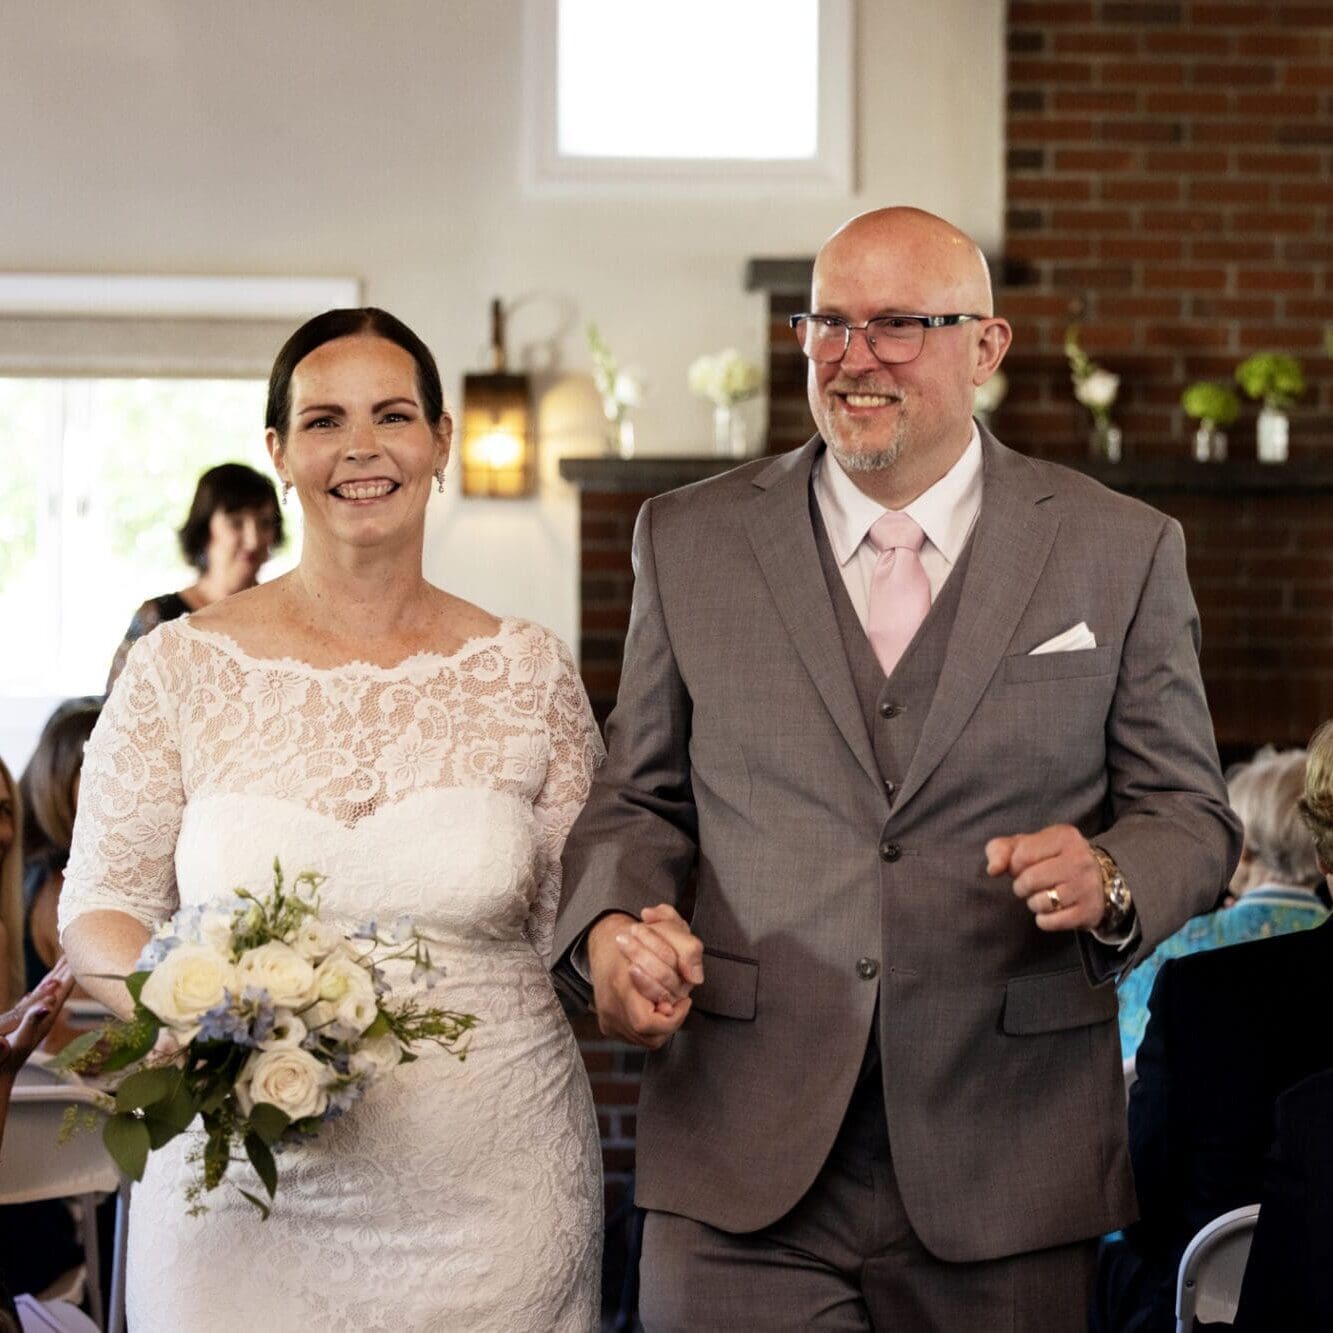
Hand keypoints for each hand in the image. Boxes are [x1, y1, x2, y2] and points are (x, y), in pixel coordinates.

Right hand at [0, 959, 74, 1080]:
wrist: (2, 1074)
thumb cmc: (8, 1060)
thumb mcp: (21, 1039)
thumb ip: (32, 1020)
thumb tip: (48, 1004)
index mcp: (45, 1017)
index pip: (62, 990)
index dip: (70, 973)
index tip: (79, 954)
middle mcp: (44, 1016)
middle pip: (60, 988)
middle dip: (68, 969)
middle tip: (77, 948)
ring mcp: (37, 1019)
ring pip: (50, 992)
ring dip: (57, 975)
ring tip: (65, 960)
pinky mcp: (27, 1022)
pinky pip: (38, 999)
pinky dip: (43, 988)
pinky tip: (46, 985)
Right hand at [587, 910, 701, 1049]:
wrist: (608, 942)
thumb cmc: (640, 937)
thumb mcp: (670, 931)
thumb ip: (688, 949)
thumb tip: (696, 978)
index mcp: (621, 982)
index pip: (646, 1022)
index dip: (672, 1018)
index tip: (684, 1001)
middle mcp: (611, 1005)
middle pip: (648, 1035)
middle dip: (670, 1021)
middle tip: (678, 1004)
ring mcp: (608, 1017)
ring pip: (644, 1039)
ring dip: (662, 1025)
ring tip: (667, 1005)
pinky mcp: (607, 1025)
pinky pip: (634, 1037)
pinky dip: (650, 1027)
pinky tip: (655, 1009)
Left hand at [986, 824, 1104, 931]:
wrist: (1099, 880)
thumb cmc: (1052, 859)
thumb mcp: (1027, 845)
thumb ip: (1000, 849)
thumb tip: (993, 869)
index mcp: (1064, 836)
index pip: (1022, 854)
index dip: (1014, 865)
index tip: (1022, 868)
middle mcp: (1079, 859)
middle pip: (1030, 879)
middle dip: (1021, 886)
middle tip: (1029, 885)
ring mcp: (1087, 886)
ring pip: (1041, 902)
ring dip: (1033, 903)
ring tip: (1043, 896)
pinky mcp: (1089, 911)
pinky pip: (1051, 922)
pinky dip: (1044, 920)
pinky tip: (1052, 910)